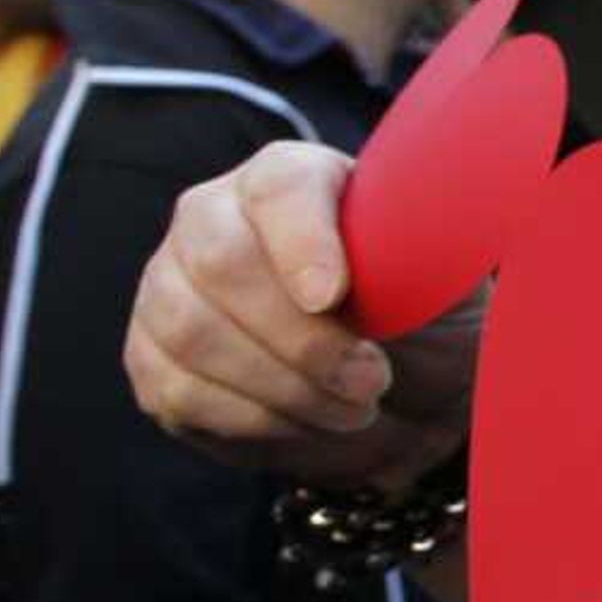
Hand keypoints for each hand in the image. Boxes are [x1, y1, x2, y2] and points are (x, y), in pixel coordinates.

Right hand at [123, 141, 480, 490]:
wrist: (401, 397)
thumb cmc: (424, 323)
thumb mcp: (449, 278)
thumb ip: (433, 242)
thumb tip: (446, 219)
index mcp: (291, 179)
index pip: (280, 188)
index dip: (303, 242)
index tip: (336, 298)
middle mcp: (212, 217)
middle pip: (221, 262)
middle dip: (303, 340)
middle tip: (371, 380)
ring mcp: (169, 285)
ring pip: (193, 332)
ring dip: (285, 388)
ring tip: (353, 408)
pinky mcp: (152, 357)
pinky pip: (180, 390)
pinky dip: (255, 420)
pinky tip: (306, 421)